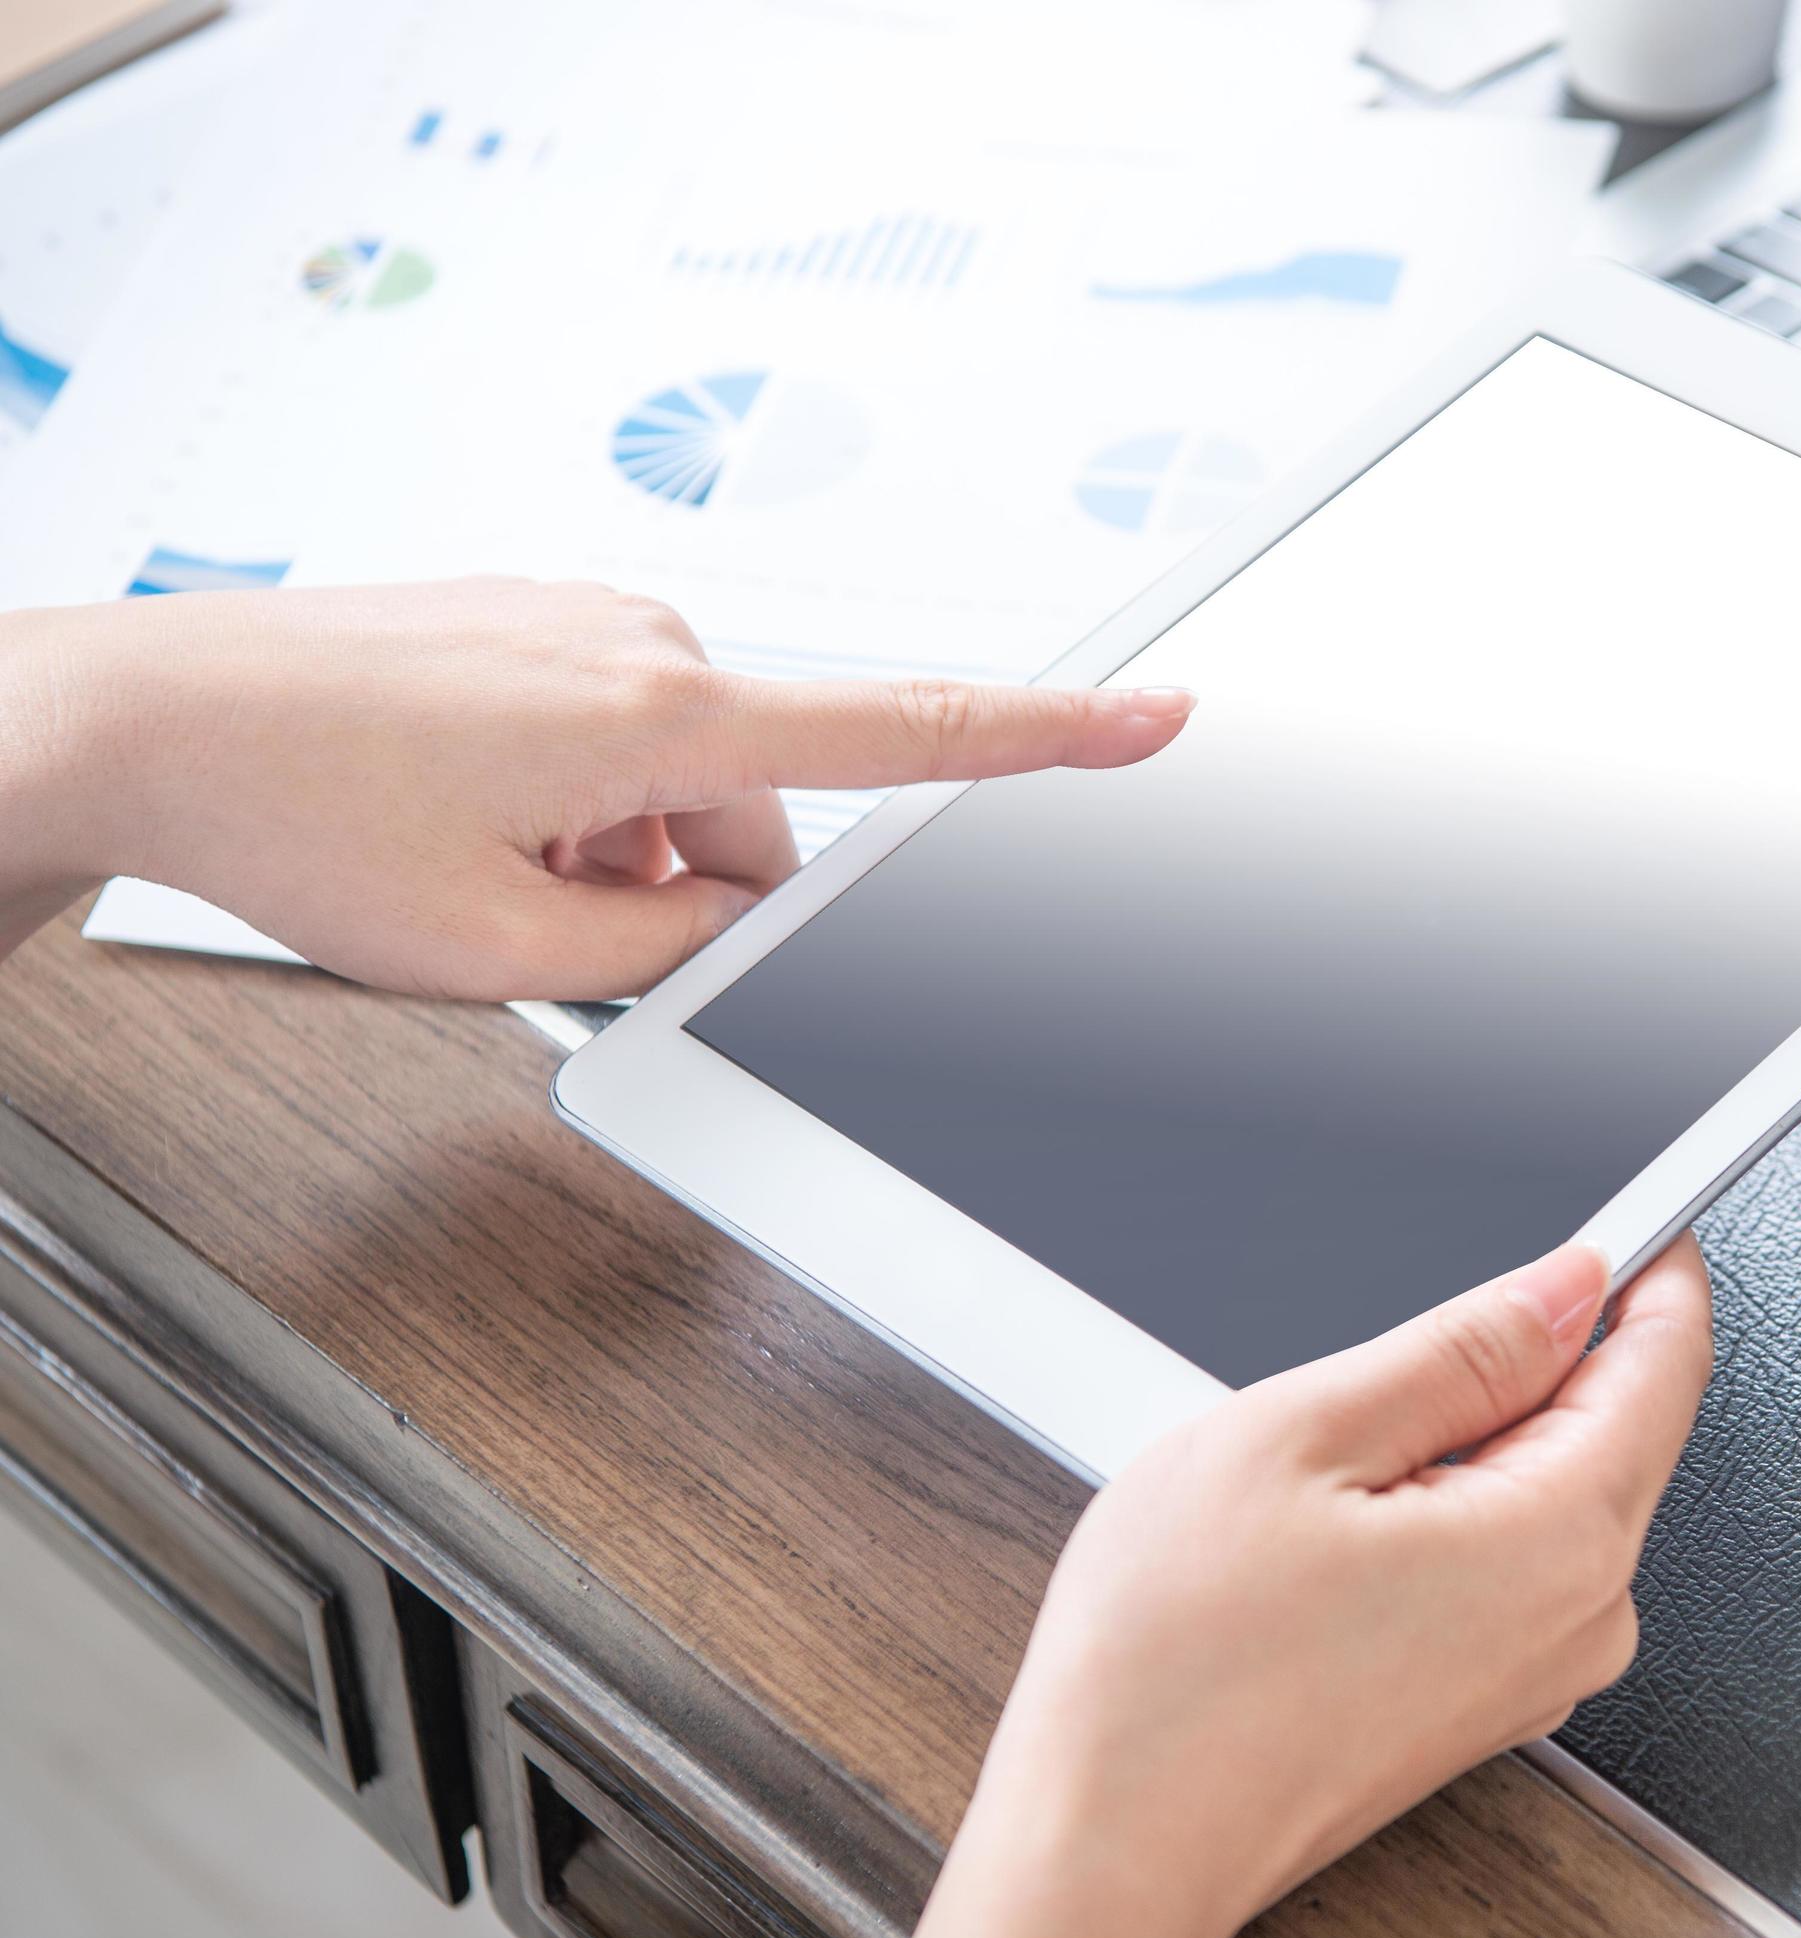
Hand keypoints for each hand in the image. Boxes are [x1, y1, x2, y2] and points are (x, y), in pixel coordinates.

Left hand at [0, 579, 1191, 997]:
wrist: (145, 715)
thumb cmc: (294, 807)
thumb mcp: (500, 947)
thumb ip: (664, 952)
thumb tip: (728, 930)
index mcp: (664, 715)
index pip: (904, 732)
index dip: (1049, 735)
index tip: (1154, 715)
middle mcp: (645, 643)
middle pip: (758, 813)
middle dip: (683, 888)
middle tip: (547, 923)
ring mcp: (585, 622)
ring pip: (678, 786)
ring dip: (612, 850)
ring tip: (473, 870)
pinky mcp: (536, 622)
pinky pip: (612, 739)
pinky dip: (566, 802)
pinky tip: (459, 821)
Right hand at [907, 1237, 1715, 1937]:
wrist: (1110, 1842)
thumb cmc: (1174, 1670)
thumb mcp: (1301, 1435)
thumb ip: (1461, 1346)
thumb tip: (1565, 1284)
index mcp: (1563, 1536)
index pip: (1668, 1358)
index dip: (1646, 1263)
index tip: (1622, 1212)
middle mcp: (1583, 1616)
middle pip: (1616, 1420)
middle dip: (1532, 1352)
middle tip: (1399, 1339)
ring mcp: (1538, 1671)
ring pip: (1549, 1486)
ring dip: (1469, 1435)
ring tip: (1330, 1459)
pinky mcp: (1487, 1701)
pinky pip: (1508, 1557)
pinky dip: (1446, 1506)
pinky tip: (1335, 1524)